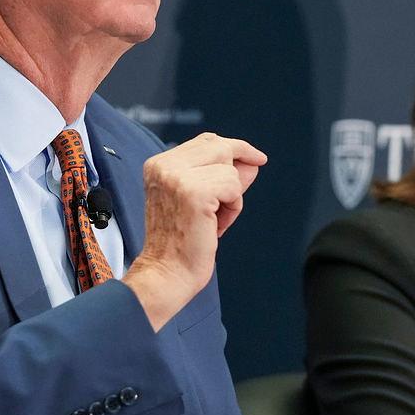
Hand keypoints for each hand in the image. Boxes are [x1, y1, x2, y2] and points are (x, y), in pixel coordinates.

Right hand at [123, 132, 265, 329]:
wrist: (167, 273)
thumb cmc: (182, 241)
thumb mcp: (200, 200)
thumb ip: (222, 176)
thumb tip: (253, 161)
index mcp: (158, 164)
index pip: (206, 141)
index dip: (235, 148)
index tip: (257, 158)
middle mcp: (164, 166)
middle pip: (220, 147)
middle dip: (237, 171)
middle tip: (230, 203)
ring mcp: (177, 178)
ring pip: (230, 169)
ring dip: (231, 198)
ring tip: (213, 221)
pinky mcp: (194, 193)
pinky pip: (233, 187)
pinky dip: (233, 208)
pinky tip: (216, 226)